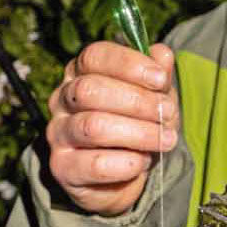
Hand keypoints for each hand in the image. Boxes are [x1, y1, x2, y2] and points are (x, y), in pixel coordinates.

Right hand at [46, 41, 178, 215]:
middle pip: (90, 89)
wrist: (126, 174)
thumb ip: (157, 75)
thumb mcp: (154, 96)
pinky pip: (95, 164)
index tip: (160, 79)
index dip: (129, 64)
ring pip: (94, 126)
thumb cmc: (138, 124)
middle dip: (137, 101)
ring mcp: (59, 133)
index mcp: (82, 73)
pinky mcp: (63, 167)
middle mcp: (63, 99)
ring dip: (139, 133)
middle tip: (168, 113)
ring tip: (165, 139)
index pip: (94, 56)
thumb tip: (161, 53)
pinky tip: (143, 161)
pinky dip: (128, 163)